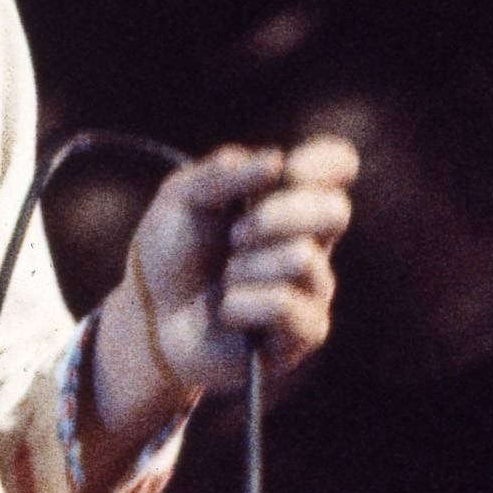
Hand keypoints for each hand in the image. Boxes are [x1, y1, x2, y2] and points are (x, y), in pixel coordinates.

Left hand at [122, 137, 358, 411]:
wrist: (153, 320)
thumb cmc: (173, 257)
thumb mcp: (181, 200)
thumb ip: (221, 174)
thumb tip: (276, 162)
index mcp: (290, 200)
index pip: (339, 165)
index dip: (320, 163)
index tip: (286, 172)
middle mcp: (312, 240)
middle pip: (336, 211)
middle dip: (278, 215)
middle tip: (236, 235)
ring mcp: (314, 287)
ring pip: (300, 258)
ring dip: (244, 269)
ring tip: (225, 283)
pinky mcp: (307, 331)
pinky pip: (283, 304)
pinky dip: (240, 305)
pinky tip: (230, 313)